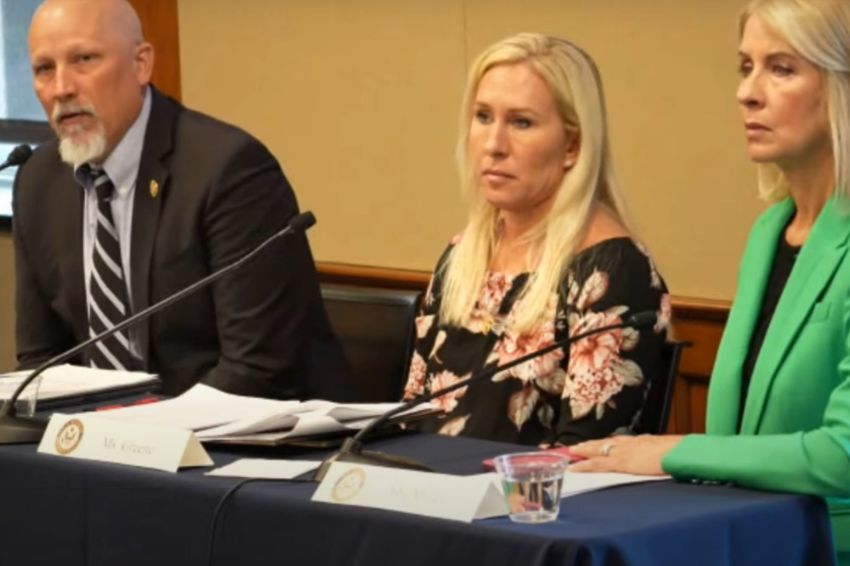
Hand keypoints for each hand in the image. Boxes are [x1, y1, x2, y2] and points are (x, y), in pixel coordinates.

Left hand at [568, 434, 683, 474]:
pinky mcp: (621, 462)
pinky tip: (573, 468)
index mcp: (641, 441)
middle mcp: (629, 443)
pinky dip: (584, 465)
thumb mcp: (668, 452)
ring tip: (570, 453)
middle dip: (588, 445)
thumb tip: (658, 458)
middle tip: (573, 447)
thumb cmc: (681, 453)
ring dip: (582, 451)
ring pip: (596, 450)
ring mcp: (623, 452)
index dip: (604, 443)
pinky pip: (597, 464)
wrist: (682, 452)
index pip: (617, 441)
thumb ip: (659, 454)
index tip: (594, 444)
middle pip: (603, 443)